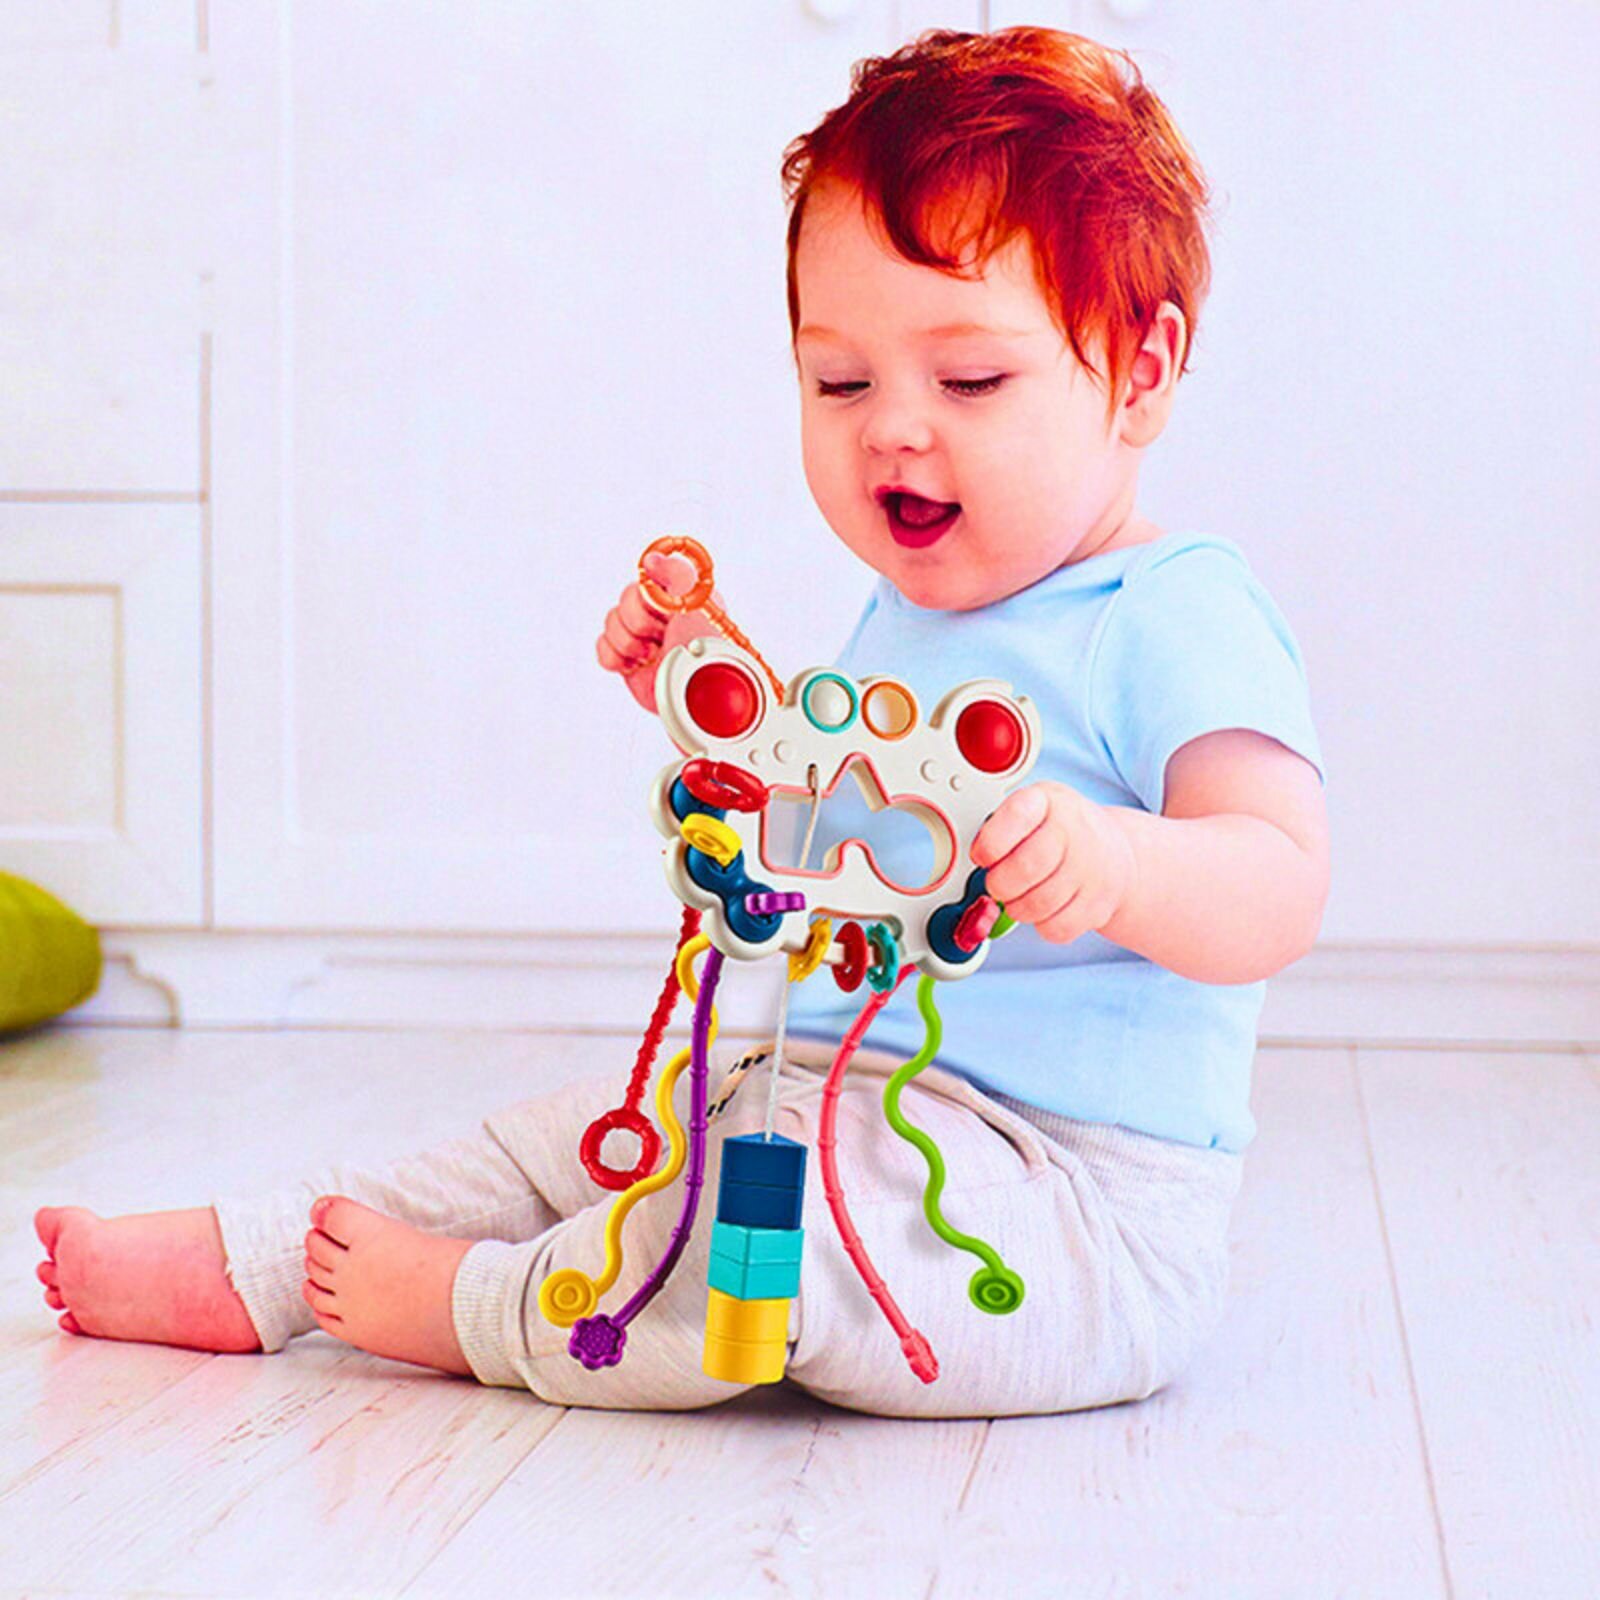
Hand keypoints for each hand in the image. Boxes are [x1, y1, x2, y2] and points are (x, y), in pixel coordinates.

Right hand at [595, 553, 719, 713]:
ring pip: (611, 622)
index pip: (648, 576)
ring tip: (652, 656)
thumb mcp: (697, 603)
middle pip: (625, 599)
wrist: (698, 698)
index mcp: (677, 595)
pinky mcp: (628, 660)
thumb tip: (650, 559)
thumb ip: (676, 574)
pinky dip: (615, 658)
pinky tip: (634, 666)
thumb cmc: (706, 650)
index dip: (650, 594)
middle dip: (639, 622)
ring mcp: (642, 637)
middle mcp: (659, 613)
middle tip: (660, 638)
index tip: (663, 608)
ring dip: (629, 642)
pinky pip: (602, 648)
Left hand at [969, 782, 1136, 944]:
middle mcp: (1075, 831)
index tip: (982, 856)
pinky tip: (1045, 909)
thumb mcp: (1033, 810)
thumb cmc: (1062, 833)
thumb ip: (1000, 828)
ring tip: (1020, 896)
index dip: (990, 844)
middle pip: (1025, 868)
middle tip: (998, 884)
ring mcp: (1091, 869)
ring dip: (1017, 908)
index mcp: (1049, 801)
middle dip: (999, 884)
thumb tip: (977, 858)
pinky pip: (1056, 928)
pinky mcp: (1099, 904)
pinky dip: (1042, 925)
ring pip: (1038, 904)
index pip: (1016, 816)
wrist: (1117, 855)